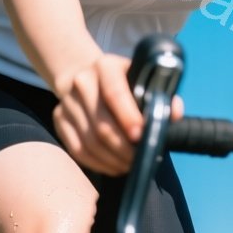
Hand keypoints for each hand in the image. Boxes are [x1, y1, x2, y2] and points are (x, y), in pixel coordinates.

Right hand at [52, 53, 183, 175]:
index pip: (115, 93)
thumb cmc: (122, 81)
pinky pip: (78, 150)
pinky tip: (113, 166)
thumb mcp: (141, 77)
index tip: (141, 136)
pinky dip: (98, 163)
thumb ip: (160, 94)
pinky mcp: (59, 120)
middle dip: (123, 148)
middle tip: (139, 159)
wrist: (85, 75)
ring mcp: (67, 102)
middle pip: (102, 124)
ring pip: (90, 141)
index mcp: (105, 66)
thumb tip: (174, 114)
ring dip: (112, 159)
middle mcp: (82, 82)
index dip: (128, 117)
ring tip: (129, 165)